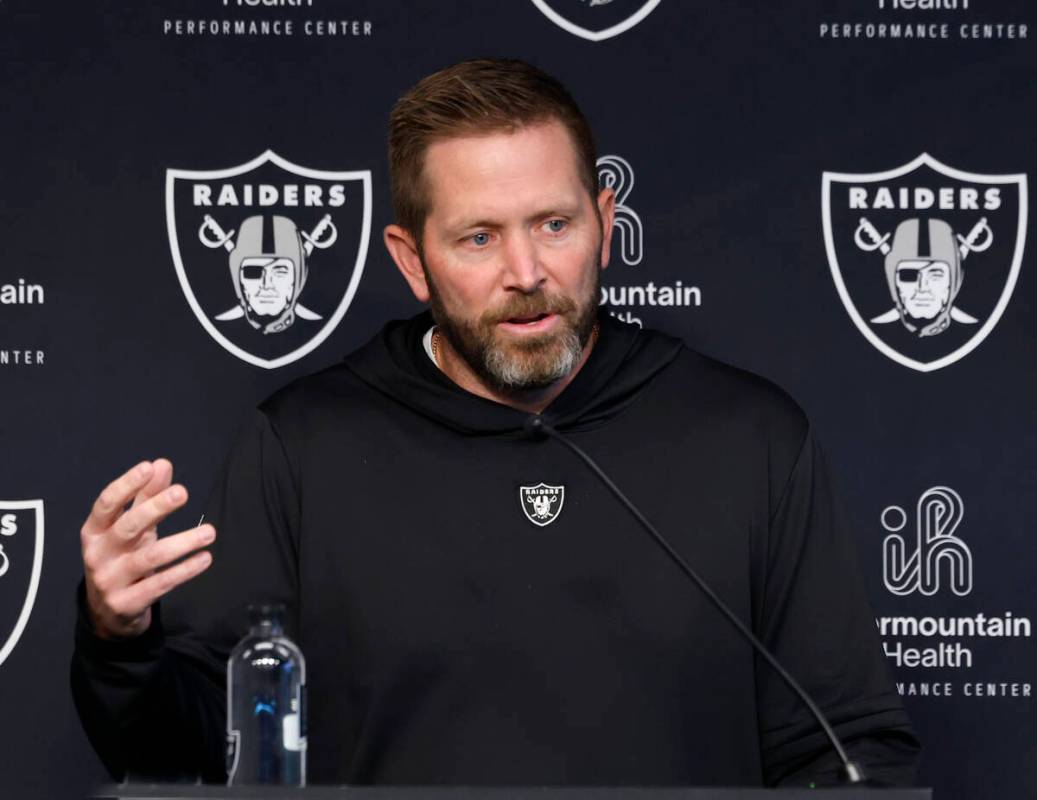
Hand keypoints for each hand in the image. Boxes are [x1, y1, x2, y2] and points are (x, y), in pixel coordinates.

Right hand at [81, 459, 215, 638]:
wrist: (108, 612)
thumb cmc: (121, 558)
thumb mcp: (130, 528)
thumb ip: (144, 497)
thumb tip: (161, 464)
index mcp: (94, 532)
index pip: (106, 504)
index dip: (125, 485)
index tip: (148, 467)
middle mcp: (97, 554)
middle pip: (127, 527)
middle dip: (155, 508)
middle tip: (182, 492)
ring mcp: (110, 581)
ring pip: (148, 558)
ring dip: (182, 543)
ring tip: (210, 532)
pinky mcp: (126, 603)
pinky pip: (160, 584)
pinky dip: (184, 570)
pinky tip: (204, 558)